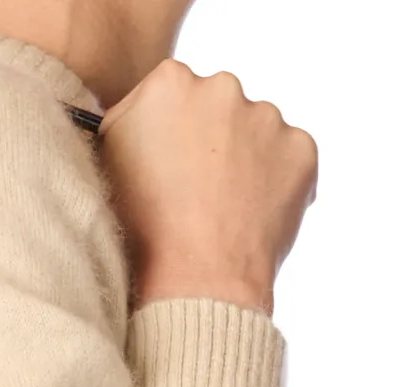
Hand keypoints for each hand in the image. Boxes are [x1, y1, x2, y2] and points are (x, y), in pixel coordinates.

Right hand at [98, 60, 317, 315]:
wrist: (195, 283)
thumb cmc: (143, 232)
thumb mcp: (106, 166)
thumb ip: (126, 123)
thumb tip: (139, 113)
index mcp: (170, 82)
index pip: (173, 94)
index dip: (170, 133)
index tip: (167, 166)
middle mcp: (222, 87)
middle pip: (218, 107)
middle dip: (212, 140)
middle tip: (197, 193)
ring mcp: (268, 117)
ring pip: (257, 132)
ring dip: (247, 161)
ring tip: (226, 211)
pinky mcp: (301, 149)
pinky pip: (290, 160)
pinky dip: (277, 183)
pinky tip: (253, 216)